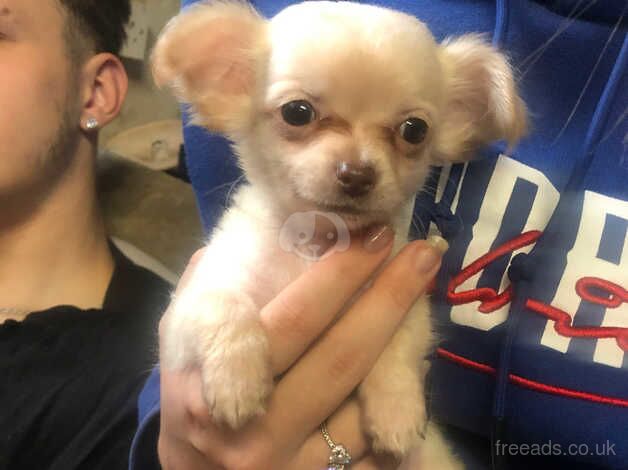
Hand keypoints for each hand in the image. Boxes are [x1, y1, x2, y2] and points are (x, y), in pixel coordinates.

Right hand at [157, 227, 443, 468]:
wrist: (196, 467)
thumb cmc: (192, 384)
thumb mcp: (181, 332)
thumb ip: (204, 285)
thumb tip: (237, 240)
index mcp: (204, 380)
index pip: (273, 326)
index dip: (331, 280)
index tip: (371, 239)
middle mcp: (247, 432)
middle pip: (335, 358)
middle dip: (386, 300)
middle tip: (422, 253)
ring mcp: (288, 467)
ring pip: (364, 403)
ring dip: (401, 346)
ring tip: (423, 291)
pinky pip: (374, 446)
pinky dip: (395, 402)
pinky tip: (409, 362)